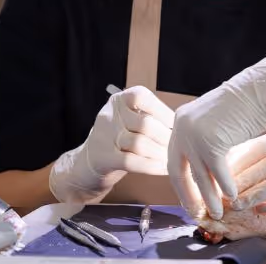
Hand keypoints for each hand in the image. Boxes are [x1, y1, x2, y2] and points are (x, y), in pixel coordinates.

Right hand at [49, 86, 173, 202]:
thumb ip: (149, 116)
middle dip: (166, 136)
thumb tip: (180, 122)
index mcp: (119, 100)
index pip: (143, 98)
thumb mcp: (129, 120)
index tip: (177, 124)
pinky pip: (132, 161)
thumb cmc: (118, 139)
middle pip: (145, 124)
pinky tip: (164, 169)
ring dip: (161, 153)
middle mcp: (109, 115)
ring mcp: (103, 137)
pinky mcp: (103, 159)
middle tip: (179, 145)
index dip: (163, 111)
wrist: (85, 166)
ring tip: (173, 158)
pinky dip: (151, 166)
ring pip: (140, 144)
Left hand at [168, 49, 265, 218]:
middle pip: (178, 170)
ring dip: (209, 198)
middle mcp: (182, 128)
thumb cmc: (245, 104)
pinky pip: (217, 172)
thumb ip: (205, 141)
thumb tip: (204, 170)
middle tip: (196, 212)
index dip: (181, 181)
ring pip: (199, 176)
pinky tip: (233, 195)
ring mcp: (195, 135)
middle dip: (188, 195)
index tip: (188, 197)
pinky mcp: (212, 143)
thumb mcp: (215, 122)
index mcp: (181, 121)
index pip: (174, 158)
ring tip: (217, 212)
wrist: (260, 88)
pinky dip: (226, 186)